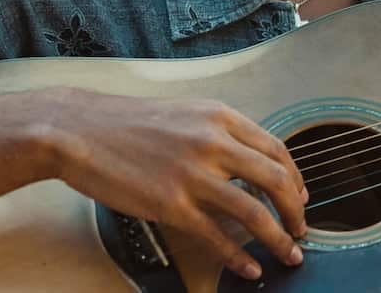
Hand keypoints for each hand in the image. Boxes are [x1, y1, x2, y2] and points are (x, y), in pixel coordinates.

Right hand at [45, 89, 306, 280]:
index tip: (301, 196)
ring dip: (279, 238)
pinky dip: (238, 257)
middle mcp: (212, 142)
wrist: (79, 129)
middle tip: (301, 229)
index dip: (297, 177)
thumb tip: (247, 160)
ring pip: (255, 212)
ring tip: (288, 253)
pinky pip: (216, 237)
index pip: (276, 148)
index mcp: (219, 116)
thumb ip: (218, 133)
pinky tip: (248, 268)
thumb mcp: (184, 112)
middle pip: (277, 180)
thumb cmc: (125, 123)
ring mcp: (192, 174)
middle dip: (296, 210)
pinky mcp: (170, 204)